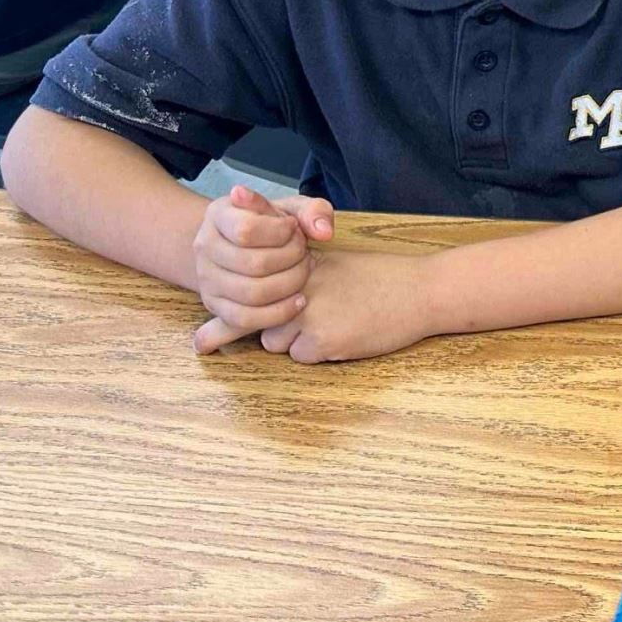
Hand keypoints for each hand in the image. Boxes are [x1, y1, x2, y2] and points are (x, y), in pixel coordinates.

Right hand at [191, 184, 332, 351]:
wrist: (243, 246)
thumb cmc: (272, 225)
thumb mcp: (293, 208)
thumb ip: (313, 212)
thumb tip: (323, 232)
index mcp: (219, 214)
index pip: (246, 230)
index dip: (280, 232)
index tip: (293, 229)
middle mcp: (204, 246)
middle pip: (253, 264)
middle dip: (291, 259)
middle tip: (303, 253)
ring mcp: (206, 279)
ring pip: (252, 294)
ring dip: (289, 285)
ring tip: (301, 272)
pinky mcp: (215, 306)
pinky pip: (245, 319)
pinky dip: (278, 313)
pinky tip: (299, 300)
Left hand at [232, 248, 433, 364]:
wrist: (421, 291)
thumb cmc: (385, 278)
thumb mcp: (336, 264)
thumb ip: (301, 274)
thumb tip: (273, 295)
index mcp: (299, 265)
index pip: (251, 286)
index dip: (227, 314)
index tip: (200, 343)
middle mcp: (295, 287)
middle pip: (257, 319)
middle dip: (275, 326)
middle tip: (309, 321)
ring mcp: (307, 314)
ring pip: (275, 342)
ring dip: (296, 340)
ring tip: (334, 325)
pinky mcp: (322, 340)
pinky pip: (301, 357)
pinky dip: (320, 352)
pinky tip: (347, 335)